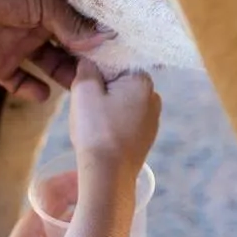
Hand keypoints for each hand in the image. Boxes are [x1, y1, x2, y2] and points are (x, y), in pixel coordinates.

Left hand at [0, 0, 112, 100]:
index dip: (99, 38)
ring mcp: (17, 45)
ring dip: (66, 76)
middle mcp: (38, 24)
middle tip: (112, 78)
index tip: (123, 54)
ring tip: (85, 90)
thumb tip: (105, 38)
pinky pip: (18, 82)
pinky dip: (31, 91)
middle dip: (88, 61)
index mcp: (51, 2)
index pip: (81, 23)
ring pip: (49, 65)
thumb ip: (71, 21)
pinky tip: (45, 95)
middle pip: (69, 47)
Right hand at [68, 59, 161, 177]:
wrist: (109, 175)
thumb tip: (89, 61)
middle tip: (84, 103)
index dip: (97, 69)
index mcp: (143, 81)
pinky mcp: (147, 138)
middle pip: (122, 82)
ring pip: (124, 102)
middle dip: (103, 88)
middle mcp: (154, 97)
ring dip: (107, 106)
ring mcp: (153, 120)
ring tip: (92, 121)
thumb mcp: (83, 92)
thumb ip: (86, 69)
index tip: (82, 82)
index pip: (118, 62)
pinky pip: (128, 120)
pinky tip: (102, 134)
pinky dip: (114, 122)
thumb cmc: (97, 131)